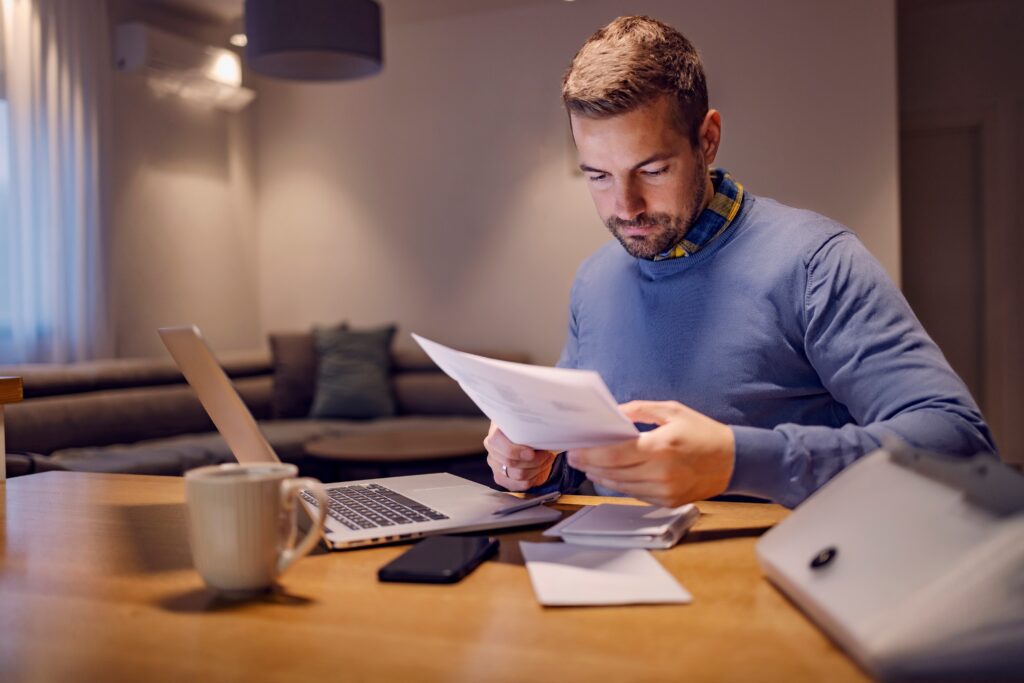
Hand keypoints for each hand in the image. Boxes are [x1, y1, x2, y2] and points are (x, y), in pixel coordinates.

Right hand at [484, 422, 557, 490]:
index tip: (532, 453)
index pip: (501, 446)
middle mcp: (492, 451)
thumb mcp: (527, 424)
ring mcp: (495, 466)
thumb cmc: (527, 430)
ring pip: (518, 475)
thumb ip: (530, 427)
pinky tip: (540, 469)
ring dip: (537, 468)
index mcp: (496, 434)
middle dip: (535, 460)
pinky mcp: (501, 478)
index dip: (517, 452)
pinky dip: (534, 478)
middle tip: (547, 454)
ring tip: (546, 460)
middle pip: (512, 463)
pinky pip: (520, 485)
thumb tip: (542, 432)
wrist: (524, 438)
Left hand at [566, 400, 734, 506]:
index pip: (615, 455)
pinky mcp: (668, 501)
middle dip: (590, 465)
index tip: (574, 451)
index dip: (590, 454)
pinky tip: (610, 476)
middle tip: (575, 457)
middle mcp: (661, 472)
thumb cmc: (703, 432)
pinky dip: (620, 485)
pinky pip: (636, 494)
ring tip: (589, 467)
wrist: (734, 460)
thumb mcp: (672, 411)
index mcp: (661, 447)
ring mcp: (665, 490)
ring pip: (622, 487)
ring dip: (602, 477)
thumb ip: (639, 410)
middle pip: (614, 472)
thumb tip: (613, 414)